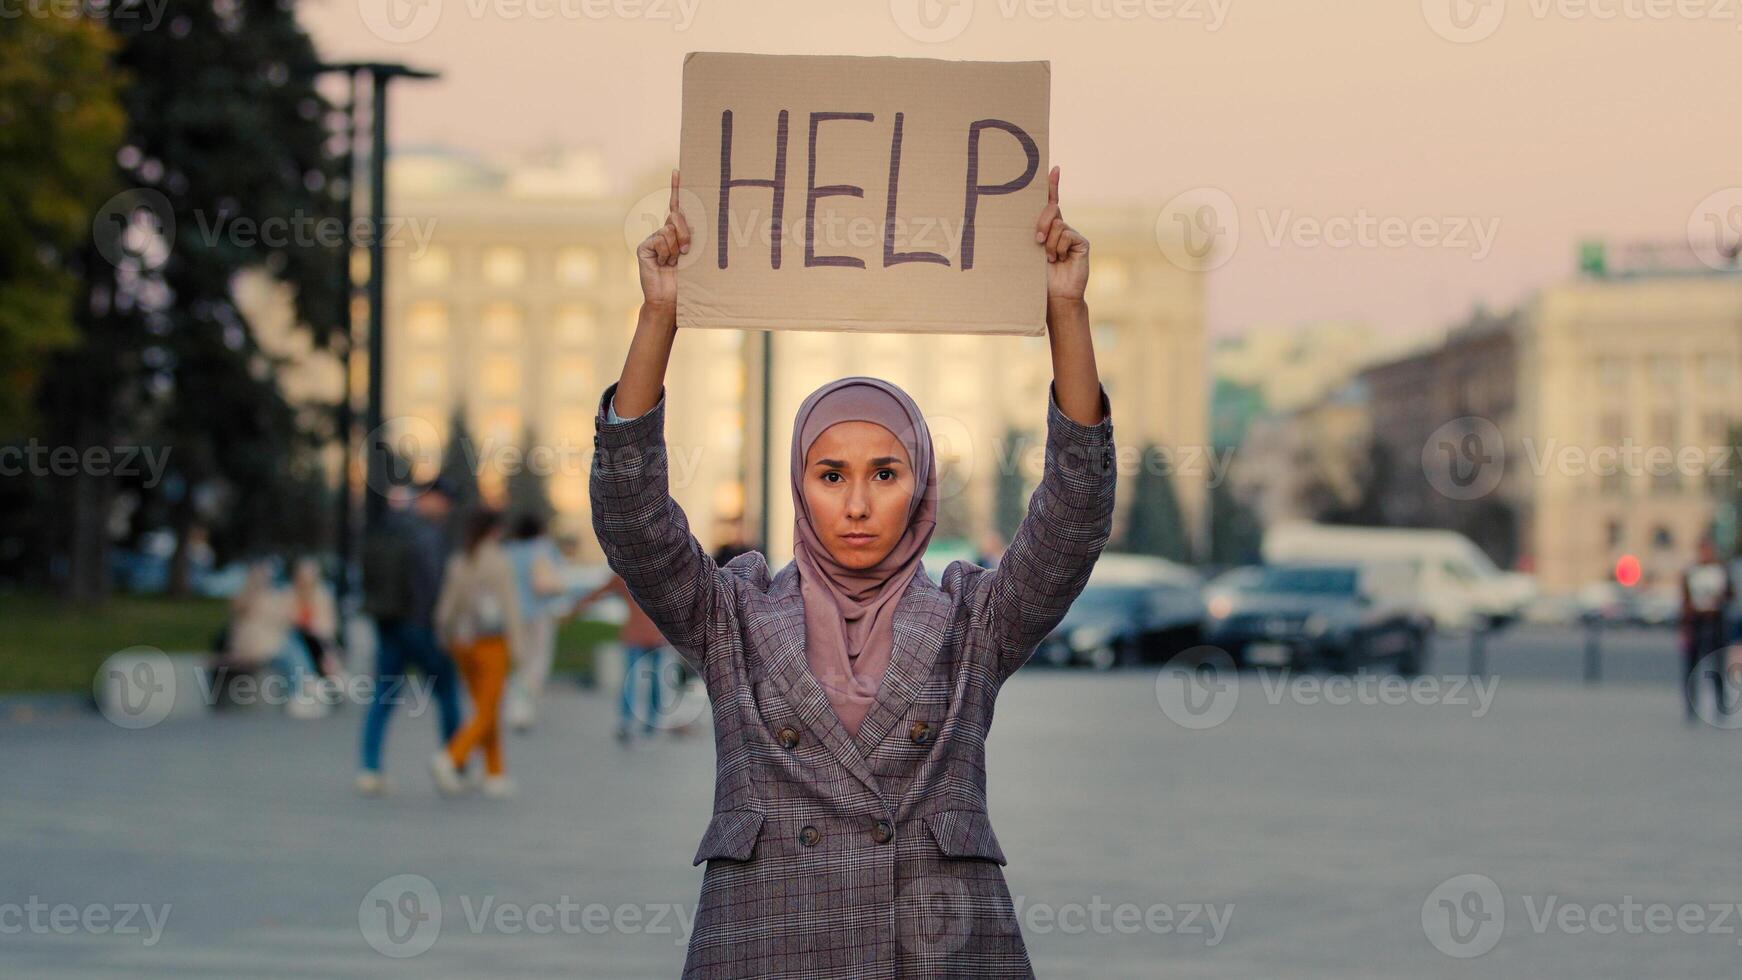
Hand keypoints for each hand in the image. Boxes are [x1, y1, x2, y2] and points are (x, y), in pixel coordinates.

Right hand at [637, 169, 689, 310]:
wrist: (670, 300)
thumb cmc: (687, 280)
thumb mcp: (694, 254)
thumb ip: (688, 234)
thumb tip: (677, 215)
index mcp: (678, 233)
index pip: (677, 207)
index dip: (677, 188)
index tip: (678, 171)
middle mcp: (664, 233)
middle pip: (676, 216)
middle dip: (685, 233)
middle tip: (687, 252)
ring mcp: (653, 239)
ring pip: (669, 229)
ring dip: (676, 247)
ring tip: (674, 263)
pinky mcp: (645, 246)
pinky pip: (660, 239)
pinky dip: (666, 252)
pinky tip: (663, 264)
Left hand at [1035, 165, 1088, 301]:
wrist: (1055, 296)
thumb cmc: (1038, 277)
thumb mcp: (1032, 251)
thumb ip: (1036, 232)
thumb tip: (1038, 221)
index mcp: (1048, 229)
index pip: (1051, 202)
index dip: (1053, 185)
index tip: (1054, 168)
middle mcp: (1062, 228)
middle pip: (1051, 210)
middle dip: (1042, 223)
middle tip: (1037, 242)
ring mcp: (1073, 235)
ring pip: (1058, 224)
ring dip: (1049, 244)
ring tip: (1050, 260)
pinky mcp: (1082, 242)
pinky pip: (1067, 234)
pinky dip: (1060, 248)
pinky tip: (1061, 260)